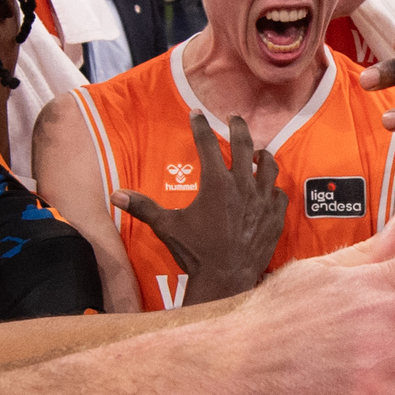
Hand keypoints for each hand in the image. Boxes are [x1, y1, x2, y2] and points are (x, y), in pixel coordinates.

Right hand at [116, 112, 287, 304]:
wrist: (225, 280)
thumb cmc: (195, 252)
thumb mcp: (167, 227)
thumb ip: (143, 207)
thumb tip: (114, 196)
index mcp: (216, 183)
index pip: (207, 143)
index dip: (200, 125)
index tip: (196, 114)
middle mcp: (242, 186)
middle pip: (245, 145)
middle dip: (238, 127)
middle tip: (234, 118)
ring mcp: (262, 201)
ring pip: (269, 166)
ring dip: (262, 156)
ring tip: (257, 152)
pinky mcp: (275, 217)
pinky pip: (279, 194)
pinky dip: (274, 188)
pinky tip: (268, 189)